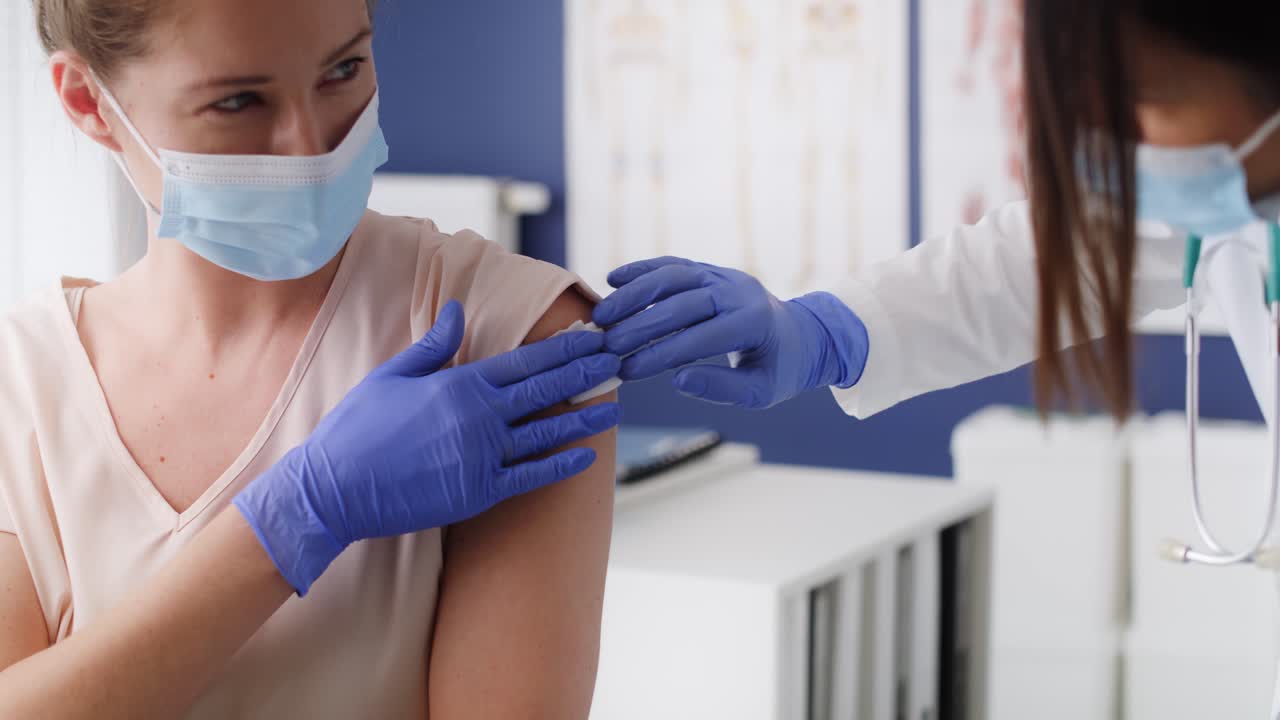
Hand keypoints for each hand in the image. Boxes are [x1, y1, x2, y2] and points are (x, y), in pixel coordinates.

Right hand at [235, 301, 621, 594]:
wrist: (333, 489)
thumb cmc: (357, 429)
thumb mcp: (392, 375)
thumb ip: (434, 345)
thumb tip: (459, 311)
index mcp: (459, 384)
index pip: (525, 362)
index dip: (563, 350)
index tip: (592, 338)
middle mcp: (478, 417)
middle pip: (545, 391)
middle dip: (585, 374)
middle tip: (618, 361)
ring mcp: (482, 457)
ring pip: (546, 433)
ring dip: (584, 418)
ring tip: (614, 407)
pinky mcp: (478, 493)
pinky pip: (531, 477)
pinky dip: (561, 465)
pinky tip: (587, 456)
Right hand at [593, 257, 867, 408]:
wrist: (801, 335)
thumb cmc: (778, 370)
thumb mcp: (760, 392)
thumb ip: (722, 388)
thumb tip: (679, 379)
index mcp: (754, 322)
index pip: (700, 337)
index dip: (662, 354)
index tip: (628, 371)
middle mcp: (738, 291)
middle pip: (681, 303)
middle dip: (640, 325)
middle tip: (606, 347)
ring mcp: (723, 275)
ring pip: (672, 276)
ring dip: (633, 294)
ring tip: (601, 316)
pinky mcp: (710, 270)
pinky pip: (673, 264)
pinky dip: (642, 270)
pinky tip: (611, 280)